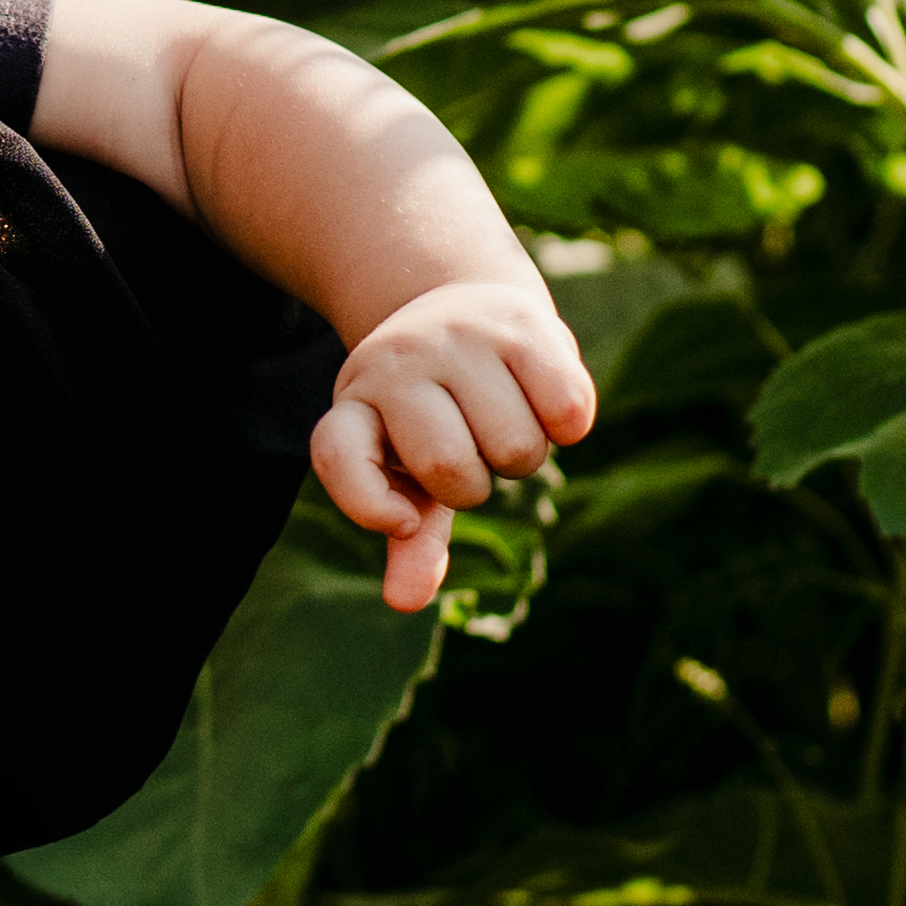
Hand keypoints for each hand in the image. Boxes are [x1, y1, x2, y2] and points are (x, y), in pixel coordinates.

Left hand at [311, 276, 596, 614]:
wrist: (462, 303)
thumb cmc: (435, 415)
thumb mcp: (413, 473)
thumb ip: (411, 539)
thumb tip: (403, 602)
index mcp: (354, 406)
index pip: (337, 457)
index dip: (368, 505)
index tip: (406, 519)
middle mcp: (396, 364)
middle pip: (450, 470)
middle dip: (475, 485)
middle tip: (472, 450)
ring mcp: (457, 338)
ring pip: (517, 450)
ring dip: (523, 456)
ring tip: (504, 417)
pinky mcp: (522, 325)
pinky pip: (567, 410)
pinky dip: (568, 426)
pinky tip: (547, 401)